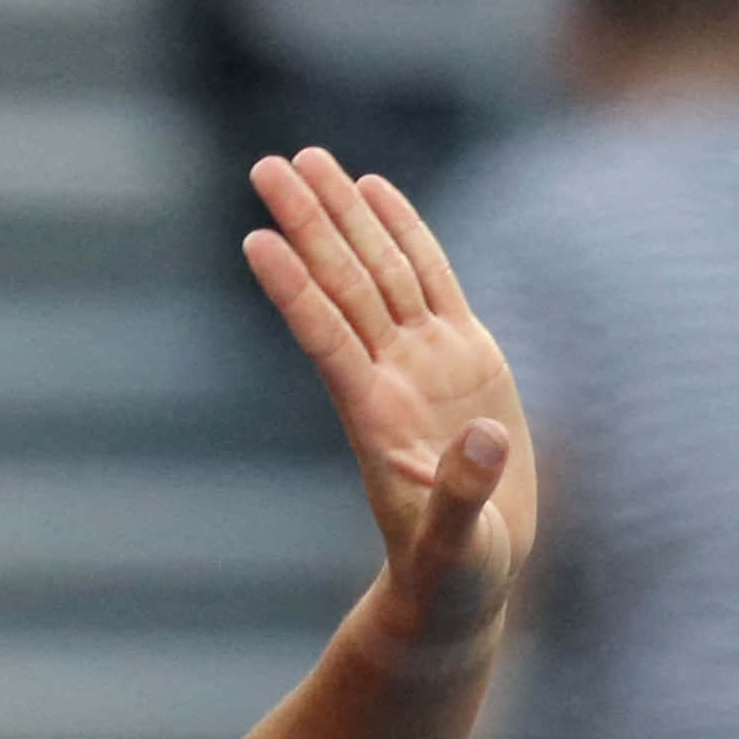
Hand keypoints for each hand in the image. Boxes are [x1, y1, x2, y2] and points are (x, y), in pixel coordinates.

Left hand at [243, 149, 535, 650]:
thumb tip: (484, 439)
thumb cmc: (451, 575)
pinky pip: (429, 279)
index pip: (327, 340)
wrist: (464, 579)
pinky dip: (404, 233)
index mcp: (381, 421)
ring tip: (309, 159)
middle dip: (309, 224)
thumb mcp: (455, 547)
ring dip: (343, 215)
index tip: (254, 240)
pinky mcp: (464, 357)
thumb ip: (462, 496)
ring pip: (379, 271)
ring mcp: (426, 363)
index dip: (295, 290)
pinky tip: (374, 190)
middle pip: (345, 286)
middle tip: (268, 165)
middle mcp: (394, 380)